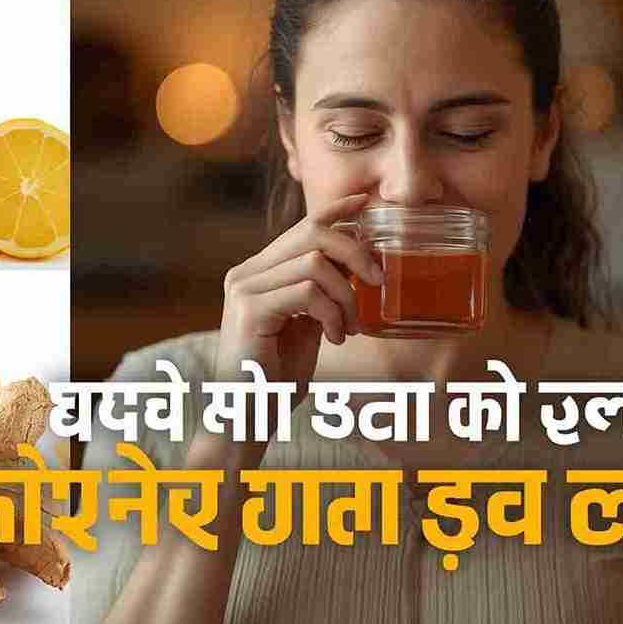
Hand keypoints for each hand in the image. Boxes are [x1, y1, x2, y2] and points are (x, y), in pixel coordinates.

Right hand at [213, 193, 382, 388]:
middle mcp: (246, 273)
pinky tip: (334, 338)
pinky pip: (308, 293)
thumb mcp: (306, 325)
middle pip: (312, 233)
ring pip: (316, 263)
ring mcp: (244, 289)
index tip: (367, 204)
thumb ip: (321, 294)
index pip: (302, 225)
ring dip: (347, 296)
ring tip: (349, 327)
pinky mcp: (249, 310)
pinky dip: (332, 314)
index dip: (337, 209)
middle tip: (378, 281)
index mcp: (258, 272)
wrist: (246, 419)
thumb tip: (357, 266)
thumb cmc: (277, 377)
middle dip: (355, 251)